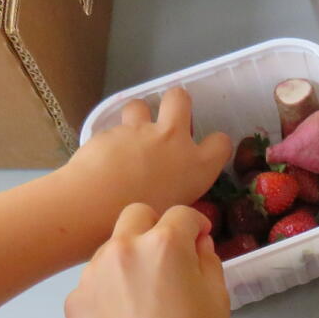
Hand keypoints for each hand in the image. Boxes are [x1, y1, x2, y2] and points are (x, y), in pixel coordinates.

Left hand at [57, 88, 232, 232]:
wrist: (97, 204)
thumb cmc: (143, 219)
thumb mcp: (174, 212)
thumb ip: (178, 194)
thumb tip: (173, 192)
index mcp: (197, 165)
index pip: (221, 143)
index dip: (215, 144)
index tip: (206, 150)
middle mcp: (173, 140)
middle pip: (179, 98)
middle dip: (176, 101)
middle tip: (169, 117)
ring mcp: (141, 131)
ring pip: (141, 105)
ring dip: (138, 116)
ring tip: (131, 136)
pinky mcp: (112, 130)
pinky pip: (115, 128)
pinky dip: (113, 140)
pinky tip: (105, 158)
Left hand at [66, 204, 229, 317]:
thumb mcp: (218, 299)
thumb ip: (208, 259)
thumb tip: (196, 243)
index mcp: (164, 244)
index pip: (182, 214)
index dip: (195, 226)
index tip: (199, 241)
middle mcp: (123, 248)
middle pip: (137, 215)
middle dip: (155, 227)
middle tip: (167, 258)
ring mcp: (93, 273)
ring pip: (112, 248)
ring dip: (129, 259)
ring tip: (143, 298)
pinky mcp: (74, 299)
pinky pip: (95, 281)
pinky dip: (109, 290)